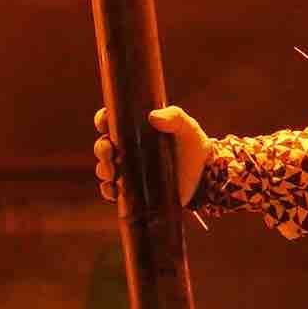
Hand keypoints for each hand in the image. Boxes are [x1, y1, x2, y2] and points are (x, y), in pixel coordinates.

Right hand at [93, 105, 211, 206]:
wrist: (206, 176)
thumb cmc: (193, 146)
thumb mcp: (186, 127)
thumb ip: (174, 117)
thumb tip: (153, 117)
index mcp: (136, 130)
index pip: (112, 122)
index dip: (102, 120)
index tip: (103, 122)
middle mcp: (128, 149)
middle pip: (104, 146)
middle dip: (101, 148)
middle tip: (109, 151)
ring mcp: (129, 170)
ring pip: (105, 168)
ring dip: (103, 169)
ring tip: (113, 171)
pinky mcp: (133, 191)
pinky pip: (112, 191)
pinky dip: (108, 190)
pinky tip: (113, 189)